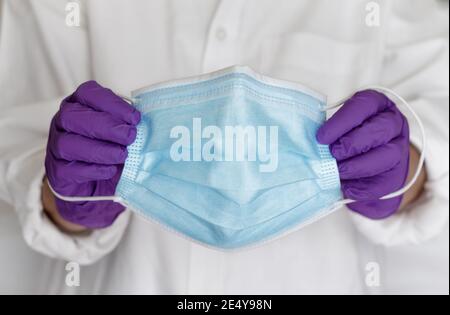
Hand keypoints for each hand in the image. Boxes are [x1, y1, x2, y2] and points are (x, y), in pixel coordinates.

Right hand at [44, 81, 140, 228]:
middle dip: (105, 126)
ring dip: (99, 149)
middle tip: (130, 136)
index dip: (111, 103)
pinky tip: (110, 171)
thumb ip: (130, 127)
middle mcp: (63, 122)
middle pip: (73, 116)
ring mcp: (55, 147)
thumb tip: (149, 126)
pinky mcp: (56, 172)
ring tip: (122, 156)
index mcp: (80, 105)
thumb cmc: (111, 153)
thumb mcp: (123, 136)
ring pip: (67, 143)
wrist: (96, 186)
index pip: (88, 93)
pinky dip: (91, 170)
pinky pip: (67, 169)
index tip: (134, 118)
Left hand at [317, 90, 409, 218]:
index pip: (362, 106)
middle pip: (379, 130)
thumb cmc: (350, 138)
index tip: (322, 138)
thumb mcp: (341, 126)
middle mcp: (393, 122)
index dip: (341, 122)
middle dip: (352, 144)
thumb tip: (313, 144)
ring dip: (358, 166)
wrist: (372, 161)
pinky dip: (364, 187)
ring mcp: (401, 148)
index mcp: (376, 104)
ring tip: (339, 172)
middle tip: (333, 155)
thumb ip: (331, 131)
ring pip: (387, 155)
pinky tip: (347, 188)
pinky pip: (385, 181)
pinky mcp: (399, 173)